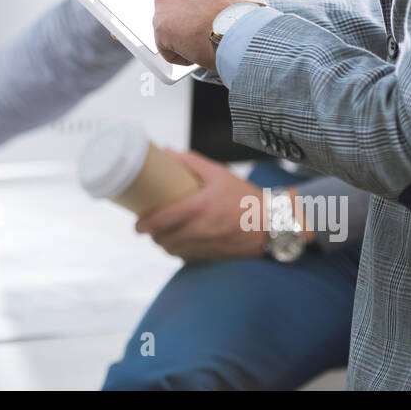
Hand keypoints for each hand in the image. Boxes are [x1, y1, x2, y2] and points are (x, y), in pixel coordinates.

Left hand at [103, 0, 263, 68]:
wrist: (245, 32)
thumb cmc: (248, 13)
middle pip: (164, 8)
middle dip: (179, 22)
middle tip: (204, 29)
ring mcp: (162, 5)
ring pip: (167, 31)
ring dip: (184, 39)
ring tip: (210, 37)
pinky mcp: (159, 27)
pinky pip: (167, 48)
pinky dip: (181, 54)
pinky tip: (199, 49)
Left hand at [135, 151, 273, 260]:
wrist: (273, 223)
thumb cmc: (246, 196)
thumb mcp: (219, 173)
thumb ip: (191, 162)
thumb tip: (167, 151)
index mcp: (199, 208)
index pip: (161, 221)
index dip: (143, 225)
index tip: (137, 224)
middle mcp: (200, 230)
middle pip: (163, 239)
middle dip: (152, 234)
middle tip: (148, 225)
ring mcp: (206, 246)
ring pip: (173, 251)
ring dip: (164, 244)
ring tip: (162, 233)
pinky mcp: (213, 257)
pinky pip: (187, 258)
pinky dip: (179, 251)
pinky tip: (180, 242)